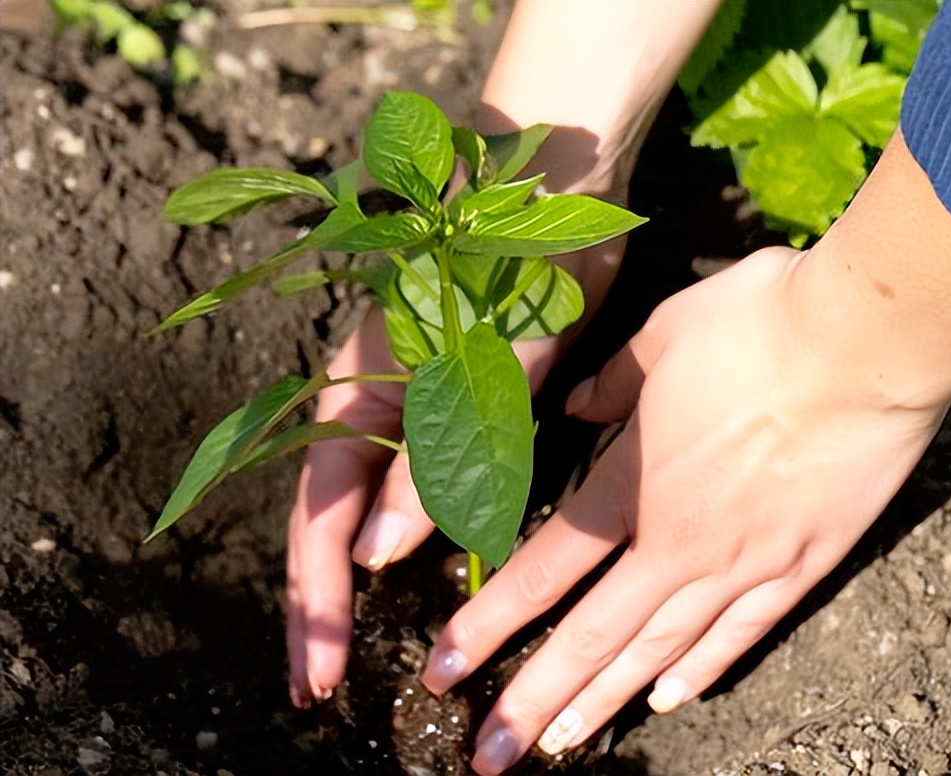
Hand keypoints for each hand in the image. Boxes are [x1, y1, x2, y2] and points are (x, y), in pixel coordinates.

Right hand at [285, 232, 623, 706]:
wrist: (550, 194)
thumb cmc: (512, 265)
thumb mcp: (480, 368)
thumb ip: (431, 460)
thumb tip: (373, 555)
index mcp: (359, 394)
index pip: (319, 515)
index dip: (317, 598)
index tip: (319, 670)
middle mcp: (368, 405)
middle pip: (326, 520)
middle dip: (318, 604)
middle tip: (315, 685)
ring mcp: (404, 403)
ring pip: (365, 506)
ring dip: (355, 579)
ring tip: (348, 643)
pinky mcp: (447, 401)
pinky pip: (415, 480)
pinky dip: (408, 533)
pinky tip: (412, 572)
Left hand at [419, 246, 950, 773]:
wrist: (870, 339)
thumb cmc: (759, 323)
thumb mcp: (660, 336)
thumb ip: (610, 383)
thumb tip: (575, 407)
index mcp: (635, 482)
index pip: (544, 569)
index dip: (488, 623)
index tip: (444, 668)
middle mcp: (681, 540)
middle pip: (594, 634)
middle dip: (534, 698)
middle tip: (489, 753)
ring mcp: (745, 560)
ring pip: (662, 649)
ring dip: (607, 700)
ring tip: (563, 744)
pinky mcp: (804, 563)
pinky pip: (743, 633)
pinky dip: (703, 670)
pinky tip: (671, 700)